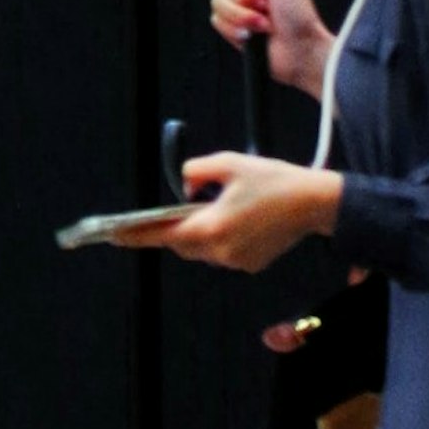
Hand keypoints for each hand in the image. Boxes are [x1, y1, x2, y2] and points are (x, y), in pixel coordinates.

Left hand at [153, 152, 344, 275]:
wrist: (315, 203)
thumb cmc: (274, 181)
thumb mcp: (229, 163)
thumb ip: (195, 171)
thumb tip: (184, 184)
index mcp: (212, 227)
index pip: (164, 234)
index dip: (136, 235)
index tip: (114, 235)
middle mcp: (221, 251)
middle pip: (182, 244)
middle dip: (174, 228)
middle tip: (168, 211)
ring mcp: (236, 262)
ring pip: (202, 250)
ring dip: (199, 232)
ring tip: (212, 207)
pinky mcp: (251, 264)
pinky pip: (223, 253)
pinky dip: (220, 238)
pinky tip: (235, 217)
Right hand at [209, 0, 333, 98]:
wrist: (300, 52)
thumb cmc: (299, 15)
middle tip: (265, 5)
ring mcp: (238, 11)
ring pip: (217, 4)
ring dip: (242, 16)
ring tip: (264, 24)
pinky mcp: (233, 31)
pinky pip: (217, 23)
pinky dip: (236, 29)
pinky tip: (253, 36)